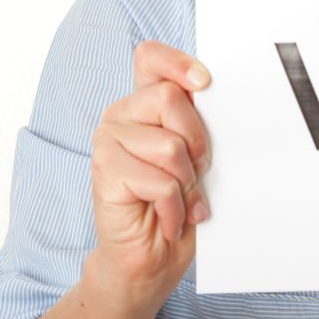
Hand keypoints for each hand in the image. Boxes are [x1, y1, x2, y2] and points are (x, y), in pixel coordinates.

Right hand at [89, 40, 212, 308]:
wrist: (151, 260)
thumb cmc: (177, 203)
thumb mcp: (195, 154)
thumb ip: (195, 122)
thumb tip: (215, 93)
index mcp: (144, 102)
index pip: (150, 58)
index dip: (178, 62)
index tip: (205, 82)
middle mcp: (120, 115)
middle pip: (170, 98)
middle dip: (197, 139)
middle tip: (196, 170)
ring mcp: (107, 141)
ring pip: (169, 144)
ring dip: (186, 180)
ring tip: (180, 197)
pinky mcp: (104, 173)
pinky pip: (160, 181)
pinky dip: (175, 206)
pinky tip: (169, 218)